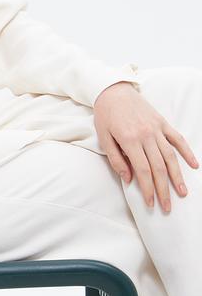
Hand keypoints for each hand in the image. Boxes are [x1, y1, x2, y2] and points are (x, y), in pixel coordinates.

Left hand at [93, 81, 199, 212]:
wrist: (112, 89)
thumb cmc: (105, 114)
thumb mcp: (103, 136)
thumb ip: (115, 159)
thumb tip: (128, 179)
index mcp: (129, 140)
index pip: (142, 171)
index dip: (148, 189)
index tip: (151, 203)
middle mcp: (146, 135)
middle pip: (158, 167)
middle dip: (163, 189)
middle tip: (167, 207)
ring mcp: (156, 128)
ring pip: (170, 156)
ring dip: (177, 176)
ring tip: (182, 193)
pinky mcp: (162, 122)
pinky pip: (177, 138)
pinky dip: (187, 152)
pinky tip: (194, 165)